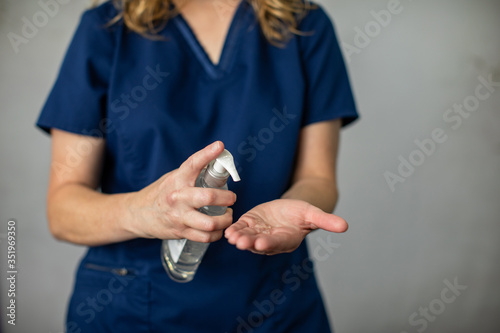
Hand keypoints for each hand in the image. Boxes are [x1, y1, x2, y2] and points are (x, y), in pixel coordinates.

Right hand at [125, 141, 236, 242]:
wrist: (139, 214)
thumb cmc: (162, 193)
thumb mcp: (174, 177)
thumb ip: (193, 172)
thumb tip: (217, 160)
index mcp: (177, 180)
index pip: (192, 164)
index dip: (207, 154)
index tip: (219, 146)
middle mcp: (178, 198)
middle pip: (208, 197)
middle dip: (226, 198)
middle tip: (232, 198)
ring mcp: (179, 217)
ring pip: (210, 223)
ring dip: (225, 220)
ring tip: (228, 215)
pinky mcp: (181, 232)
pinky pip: (205, 237)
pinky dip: (217, 234)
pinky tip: (219, 228)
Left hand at [225, 199, 347, 254]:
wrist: (289, 208)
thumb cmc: (301, 213)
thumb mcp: (313, 214)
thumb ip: (326, 221)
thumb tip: (345, 226)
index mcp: (287, 240)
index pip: (278, 243)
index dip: (269, 243)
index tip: (261, 243)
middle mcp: (271, 240)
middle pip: (259, 243)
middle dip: (250, 243)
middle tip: (241, 242)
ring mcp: (258, 233)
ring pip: (247, 238)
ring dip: (239, 238)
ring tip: (232, 236)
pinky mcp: (249, 225)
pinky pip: (240, 229)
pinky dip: (234, 230)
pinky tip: (227, 230)